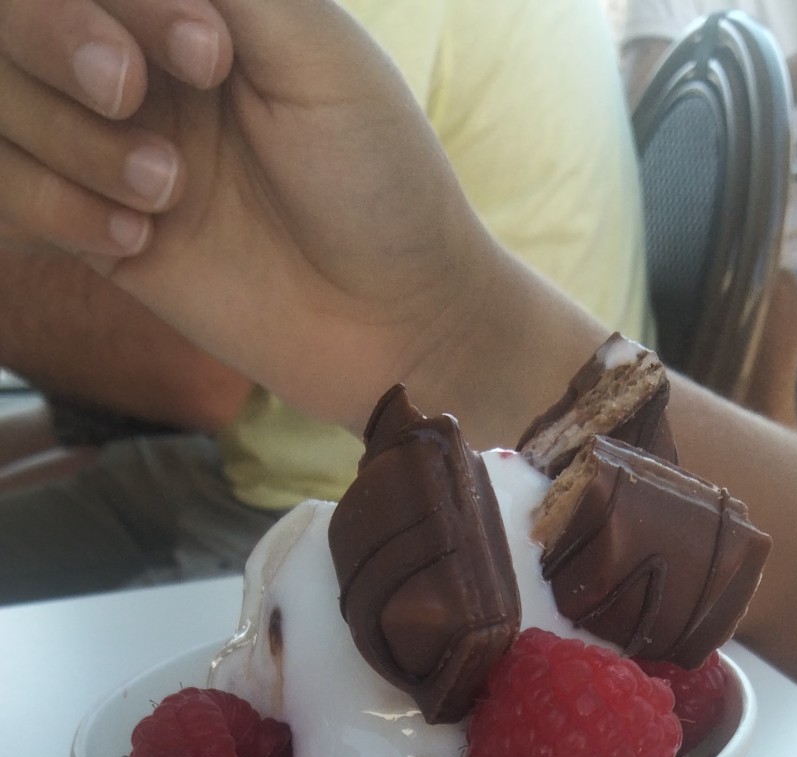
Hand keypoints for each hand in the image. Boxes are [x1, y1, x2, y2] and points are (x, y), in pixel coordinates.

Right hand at [0, 0, 492, 427]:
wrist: (395, 323)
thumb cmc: (378, 177)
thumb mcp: (314, 47)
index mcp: (190, 4)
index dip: (128, 4)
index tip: (210, 51)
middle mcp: (133, 61)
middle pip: (18, 20)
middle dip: (61, 40)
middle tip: (131, 95)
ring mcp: (105, 147)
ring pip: (5, 103)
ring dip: (71, 141)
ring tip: (170, 192)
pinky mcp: (92, 235)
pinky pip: (10, 195)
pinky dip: (55, 206)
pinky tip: (141, 238)